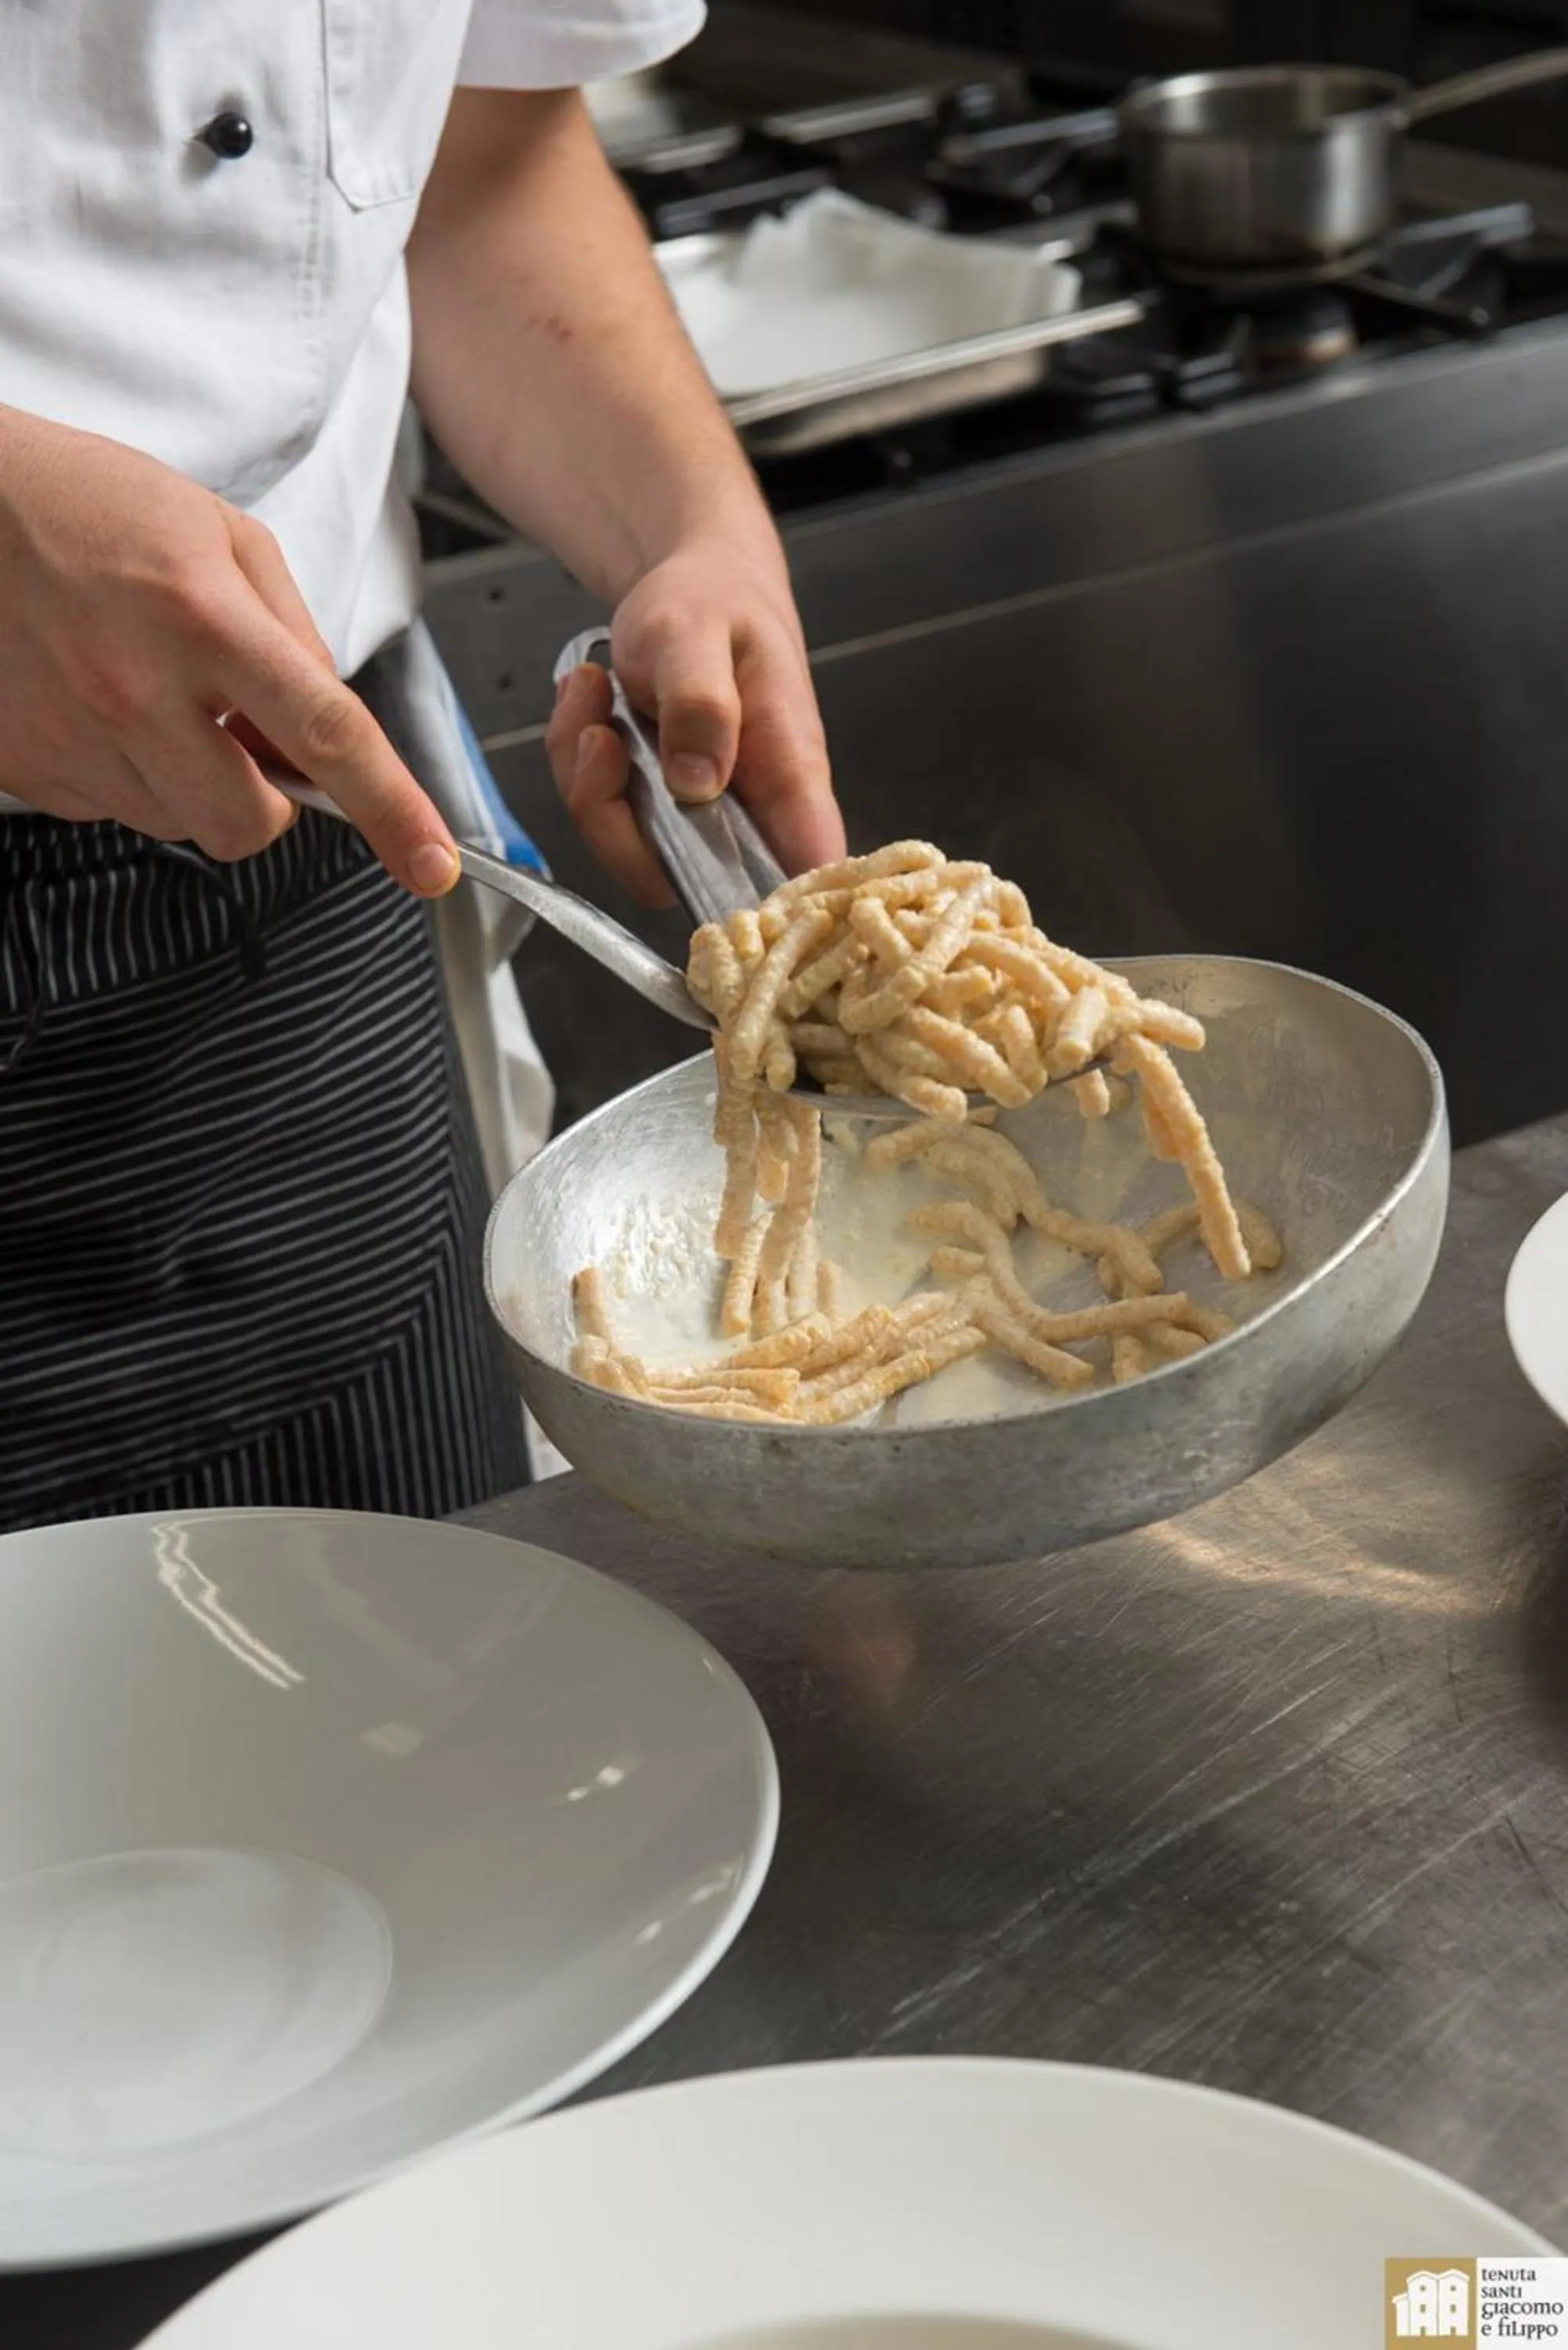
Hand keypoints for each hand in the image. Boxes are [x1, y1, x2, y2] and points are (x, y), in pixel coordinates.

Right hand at [0, 407, 458, 893]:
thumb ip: (293, 633)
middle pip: (248, 823)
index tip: (429, 863)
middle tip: (246, 740)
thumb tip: (328, 718)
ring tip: (154, 695)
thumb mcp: (222, 534)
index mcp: (202, 617)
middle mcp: (133, 688)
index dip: (391, 809)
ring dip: (191, 780)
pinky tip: (100, 702)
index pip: (324, 735)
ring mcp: (72, 736)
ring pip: (178, 822)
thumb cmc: (89, 505)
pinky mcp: (25, 765)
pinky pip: (110, 808)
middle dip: (268, 801)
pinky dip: (127, 772)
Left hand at [546, 539, 845, 907]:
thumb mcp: (698, 633)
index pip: (806, 878)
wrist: (689, 581)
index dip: (771, 918)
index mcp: (790, 777)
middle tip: (606, 739)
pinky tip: (592, 699)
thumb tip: (699, 785)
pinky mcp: (657, 807)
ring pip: (632, 853)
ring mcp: (698, 816)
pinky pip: (603, 816)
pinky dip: (578, 759)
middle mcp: (749, 812)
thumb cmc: (714, 602)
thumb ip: (702, 705)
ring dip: (588, 779)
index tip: (701, 887)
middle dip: (621, 826)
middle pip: (690, 884)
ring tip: (595, 694)